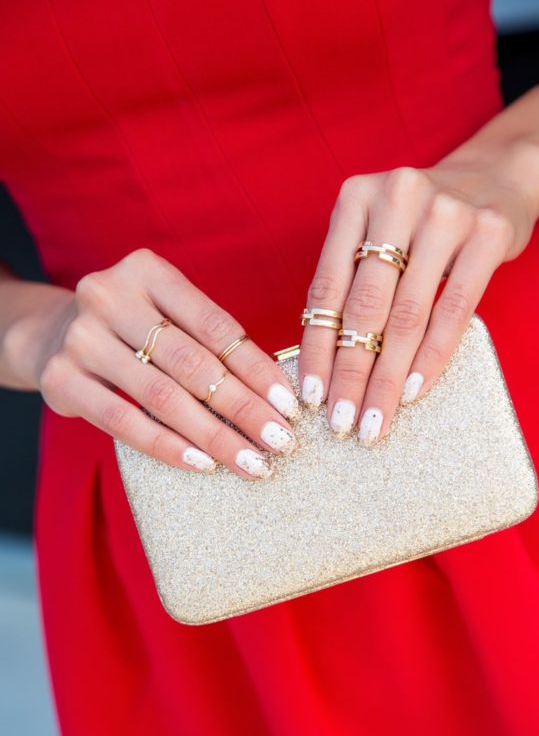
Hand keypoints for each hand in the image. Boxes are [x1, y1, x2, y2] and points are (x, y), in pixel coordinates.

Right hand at [37, 248, 300, 478]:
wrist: (52, 335)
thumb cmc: (133, 328)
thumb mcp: (168, 315)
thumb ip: (211, 342)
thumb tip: (276, 395)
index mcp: (147, 271)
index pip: (216, 327)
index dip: (257, 369)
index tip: (290, 406)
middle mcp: (109, 296)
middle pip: (193, 364)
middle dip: (244, 409)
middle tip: (280, 442)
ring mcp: (81, 338)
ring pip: (162, 397)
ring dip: (214, 436)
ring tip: (252, 462)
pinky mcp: (62, 379)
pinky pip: (124, 422)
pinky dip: (168, 447)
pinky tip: (203, 464)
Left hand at [298, 140, 538, 443]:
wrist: (495, 178)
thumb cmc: (421, 223)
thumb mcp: (377, 234)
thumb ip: (351, 281)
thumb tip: (323, 366)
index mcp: (356, 199)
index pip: (327, 288)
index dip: (316, 348)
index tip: (310, 398)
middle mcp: (397, 197)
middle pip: (365, 306)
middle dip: (351, 374)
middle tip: (342, 423)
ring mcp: (445, 213)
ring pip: (407, 314)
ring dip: (388, 378)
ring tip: (375, 421)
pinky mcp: (488, 232)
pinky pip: (453, 310)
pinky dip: (432, 357)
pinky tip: (413, 392)